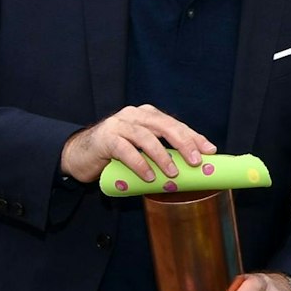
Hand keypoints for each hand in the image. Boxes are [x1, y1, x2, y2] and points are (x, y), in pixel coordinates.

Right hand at [59, 104, 216, 183]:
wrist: (81, 154)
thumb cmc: (117, 154)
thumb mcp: (142, 150)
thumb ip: (161, 154)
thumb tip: (190, 172)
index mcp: (148, 115)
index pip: (176, 125)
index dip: (194, 137)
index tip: (210, 151)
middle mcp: (135, 115)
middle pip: (164, 126)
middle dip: (183, 143)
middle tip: (195, 161)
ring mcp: (119, 124)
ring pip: (146, 137)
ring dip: (162, 156)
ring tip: (172, 173)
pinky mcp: (106, 138)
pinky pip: (126, 150)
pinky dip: (139, 163)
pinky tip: (148, 176)